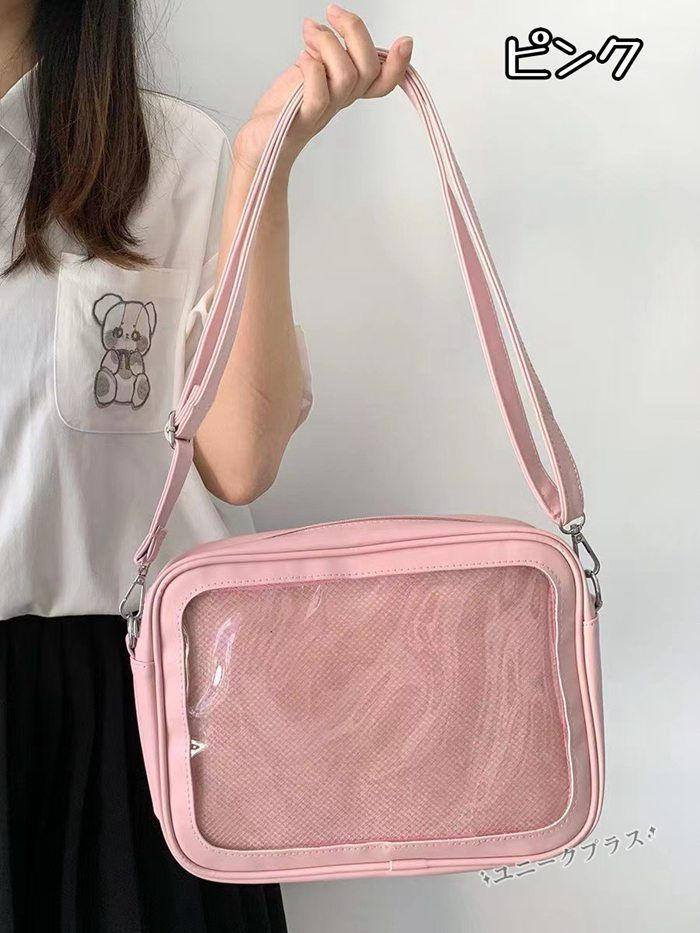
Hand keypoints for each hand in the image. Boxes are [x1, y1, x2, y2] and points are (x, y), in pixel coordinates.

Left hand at [233, 5, 412, 174]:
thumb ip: (327, 54)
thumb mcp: (311, 69)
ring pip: (346, 75)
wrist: (261, 140)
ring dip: (328, 43)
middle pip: (369, 69)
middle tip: (332, 13)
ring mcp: (324, 111)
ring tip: (309, 33)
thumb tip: (331, 29)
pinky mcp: (303, 118)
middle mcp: (341, 101)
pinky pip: (319, 95)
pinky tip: (301, 58)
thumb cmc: (285, 107)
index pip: (383, 81)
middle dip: (354, 31)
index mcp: (347, 90)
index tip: (405, 40)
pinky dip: (312, 68)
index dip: (399, 64)